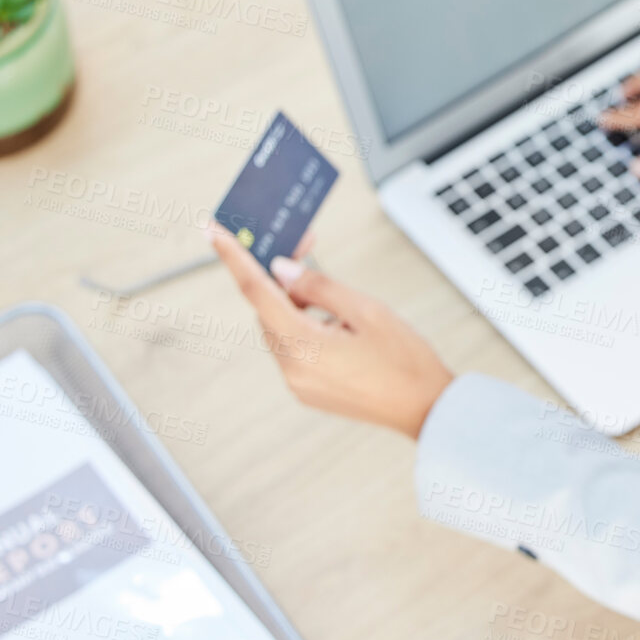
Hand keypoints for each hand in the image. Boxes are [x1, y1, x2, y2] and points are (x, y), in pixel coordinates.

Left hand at [206, 225, 452, 438]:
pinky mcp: (310, 391)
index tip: (213, 231)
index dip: (234, 257)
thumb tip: (282, 271)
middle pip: (268, 310)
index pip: (257, 292)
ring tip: (330, 290)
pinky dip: (302, 325)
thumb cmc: (405, 361)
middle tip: (305, 243)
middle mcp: (293, 369)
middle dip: (280, 276)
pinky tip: (333, 319)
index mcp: (303, 347)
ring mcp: (299, 384)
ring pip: (280, 329)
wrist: (426, 408)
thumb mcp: (367, 311)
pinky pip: (293, 348)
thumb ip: (319, 286)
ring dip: (293, 303)